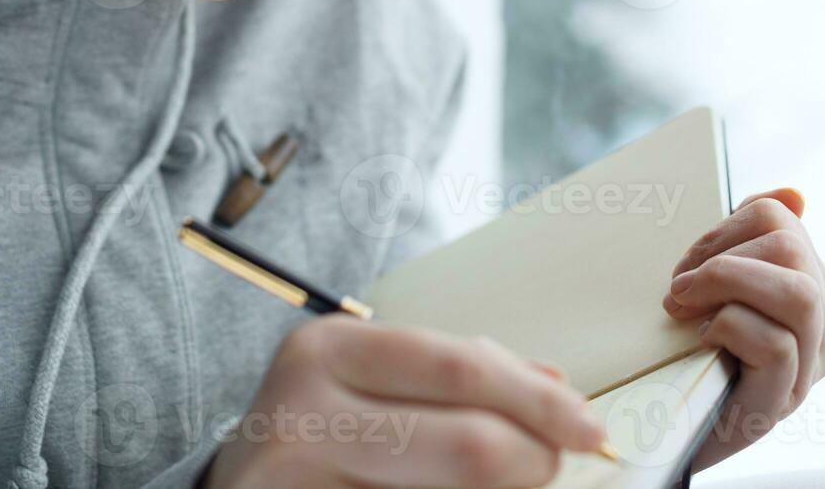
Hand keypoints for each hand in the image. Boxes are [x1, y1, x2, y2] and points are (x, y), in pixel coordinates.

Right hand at [202, 315, 605, 487]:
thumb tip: (557, 389)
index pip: (462, 369)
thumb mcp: (374, 377)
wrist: (236, 488)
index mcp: (330, 349)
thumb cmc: (322, 425)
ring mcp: (299, 484)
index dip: (540, 401)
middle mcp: (306, 414)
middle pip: (472, 447)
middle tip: (551, 465)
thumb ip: (462, 373)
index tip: (589, 425)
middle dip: (535, 460)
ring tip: (503, 483)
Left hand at [663, 187, 824, 470]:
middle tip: (678, 288)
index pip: (781, 217)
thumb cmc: (688, 351)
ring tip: (685, 305)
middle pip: (792, 247)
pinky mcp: (782, 402)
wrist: (667, 432)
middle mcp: (820, 326)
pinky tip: (703, 340)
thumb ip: (745, 240)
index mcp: (807, 286)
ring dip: (727, 285)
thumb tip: (794, 194)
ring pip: (799, 294)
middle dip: (721, 255)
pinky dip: (729, 328)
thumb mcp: (713, 286)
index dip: (724, 227)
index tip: (688, 263)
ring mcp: (808, 368)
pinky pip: (775, 344)